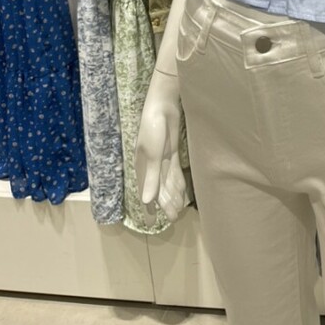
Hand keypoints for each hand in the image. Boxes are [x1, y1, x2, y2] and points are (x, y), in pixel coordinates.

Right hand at [135, 68, 188, 222]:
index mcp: (142, 165)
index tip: (153, 220)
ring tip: (179, 210)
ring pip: (168, 181)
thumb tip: (146, 201)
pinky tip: (183, 192)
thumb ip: (151, 177)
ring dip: (173, 195)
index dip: (151, 204)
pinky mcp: (172, 151)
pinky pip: (175, 171)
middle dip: (166, 202)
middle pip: (159, 187)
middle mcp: (151, 164)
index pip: (147, 190)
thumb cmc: (153, 126)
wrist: (163, 104)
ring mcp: (163, 158)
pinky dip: (178, 181)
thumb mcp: (152, 153)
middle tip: (174, 218)